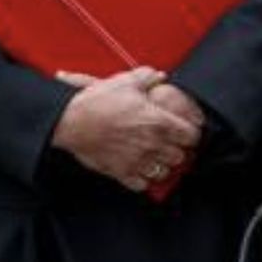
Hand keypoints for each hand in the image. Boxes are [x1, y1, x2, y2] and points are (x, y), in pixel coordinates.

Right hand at [52, 67, 201, 192]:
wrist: (70, 120)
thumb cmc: (98, 102)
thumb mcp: (127, 81)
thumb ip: (148, 77)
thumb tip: (159, 76)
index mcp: (159, 122)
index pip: (192, 136)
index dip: (192, 133)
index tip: (187, 131)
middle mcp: (151, 144)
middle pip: (181, 156)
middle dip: (179, 150)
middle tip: (173, 144)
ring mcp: (137, 161)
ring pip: (164, 173)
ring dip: (163, 165)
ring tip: (158, 157)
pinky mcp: (120, 172)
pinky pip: (141, 185)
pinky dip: (143, 179)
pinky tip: (140, 168)